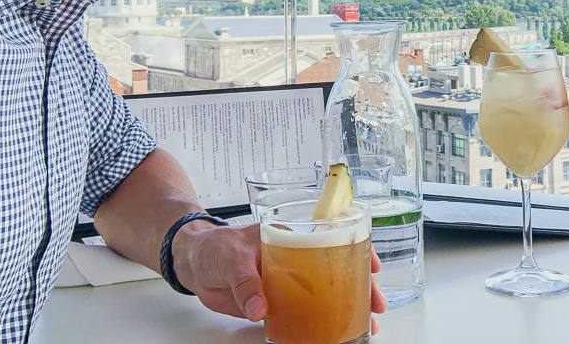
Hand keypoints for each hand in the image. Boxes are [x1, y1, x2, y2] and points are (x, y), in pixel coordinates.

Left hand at [171, 223, 387, 333]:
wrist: (193, 264)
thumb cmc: (215, 247)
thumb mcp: (231, 258)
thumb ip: (245, 283)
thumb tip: (259, 307)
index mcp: (291, 236)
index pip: (333, 236)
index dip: (358, 248)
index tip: (372, 265)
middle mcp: (296, 257)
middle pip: (338, 268)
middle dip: (362, 286)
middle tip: (376, 304)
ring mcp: (290, 280)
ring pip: (326, 293)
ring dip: (347, 308)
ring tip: (366, 324)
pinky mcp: (278, 302)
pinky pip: (303, 313)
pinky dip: (320, 324)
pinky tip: (333, 333)